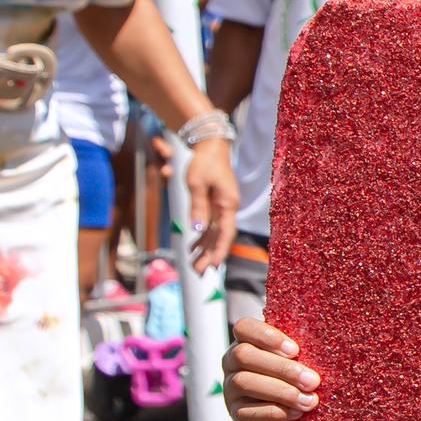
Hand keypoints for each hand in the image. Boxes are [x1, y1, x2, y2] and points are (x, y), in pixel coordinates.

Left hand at [181, 137, 236, 267]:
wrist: (211, 147)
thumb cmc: (205, 163)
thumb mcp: (196, 184)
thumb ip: (197, 208)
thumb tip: (196, 230)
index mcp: (228, 203)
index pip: (225, 232)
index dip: (220, 250)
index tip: (214, 266)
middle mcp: (227, 208)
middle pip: (220, 236)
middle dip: (210, 255)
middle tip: (199, 272)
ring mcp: (222, 207)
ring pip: (213, 233)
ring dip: (204, 250)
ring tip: (194, 266)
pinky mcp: (215, 205)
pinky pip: (209, 225)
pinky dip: (200, 238)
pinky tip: (192, 249)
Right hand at [227, 318, 318, 420]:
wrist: (286, 420)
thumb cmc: (296, 380)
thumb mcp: (297, 361)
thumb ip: (298, 351)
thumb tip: (319, 342)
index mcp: (246, 342)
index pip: (244, 328)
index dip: (267, 336)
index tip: (295, 350)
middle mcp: (231, 363)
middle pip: (244, 355)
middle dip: (282, 368)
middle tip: (312, 381)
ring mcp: (229, 390)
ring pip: (244, 382)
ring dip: (282, 391)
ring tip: (310, 400)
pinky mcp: (235, 415)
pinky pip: (248, 412)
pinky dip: (275, 412)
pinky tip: (296, 413)